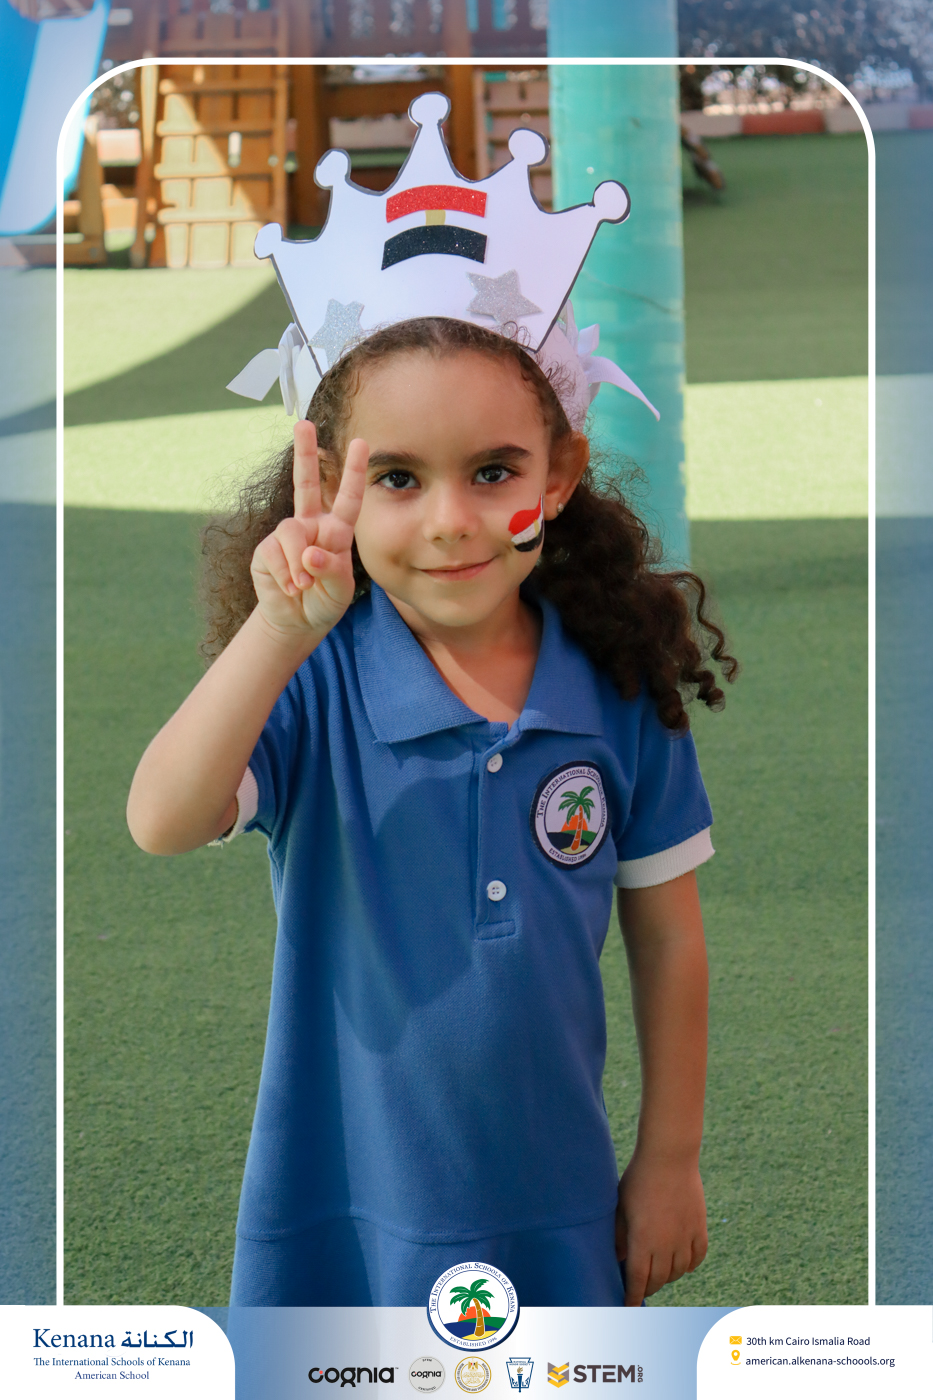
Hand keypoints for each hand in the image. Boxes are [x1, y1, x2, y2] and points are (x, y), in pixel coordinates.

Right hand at [251, 420, 367, 640]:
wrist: (296, 621)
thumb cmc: (324, 601)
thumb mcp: (338, 590)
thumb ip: (330, 571)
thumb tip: (309, 553)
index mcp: (335, 531)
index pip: (348, 499)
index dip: (353, 472)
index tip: (361, 443)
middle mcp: (311, 526)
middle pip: (307, 484)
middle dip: (305, 454)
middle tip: (304, 423)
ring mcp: (286, 536)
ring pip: (291, 531)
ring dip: (298, 563)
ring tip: (303, 585)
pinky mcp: (266, 551)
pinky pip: (275, 554)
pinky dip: (285, 575)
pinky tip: (290, 589)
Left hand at [615, 1153, 707, 1306]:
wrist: (669, 1156)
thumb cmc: (638, 1179)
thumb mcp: (621, 1207)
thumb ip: (620, 1236)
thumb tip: (617, 1259)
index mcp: (643, 1240)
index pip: (637, 1280)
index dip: (632, 1297)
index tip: (629, 1308)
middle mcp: (666, 1244)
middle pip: (659, 1279)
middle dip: (648, 1287)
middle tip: (641, 1288)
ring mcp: (685, 1237)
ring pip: (679, 1272)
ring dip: (668, 1277)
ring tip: (659, 1275)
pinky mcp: (700, 1228)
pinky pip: (697, 1257)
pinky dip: (689, 1265)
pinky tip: (681, 1264)